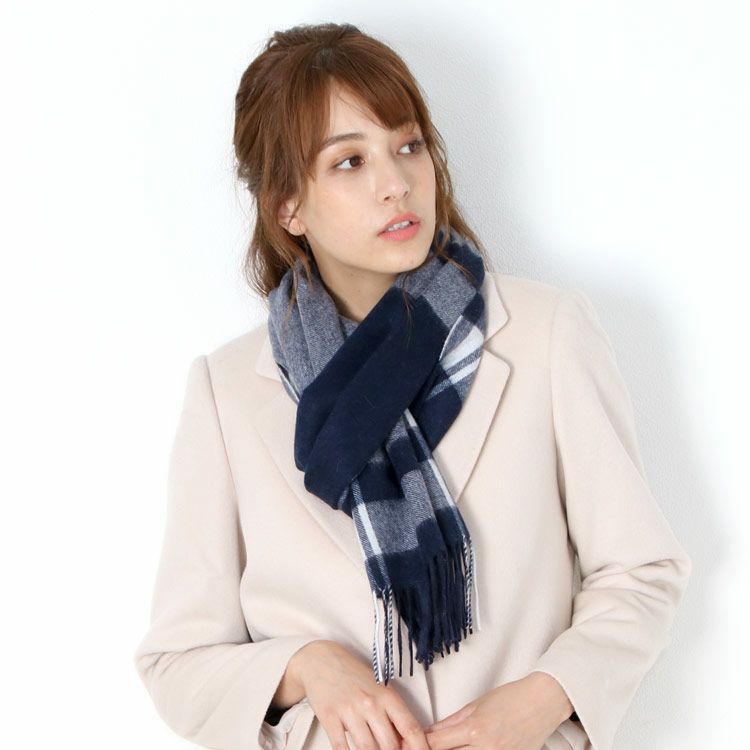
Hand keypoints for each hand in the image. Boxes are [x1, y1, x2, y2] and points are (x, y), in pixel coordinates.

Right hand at [294, 639, 430, 749]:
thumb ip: (391, 715)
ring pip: (367, 749)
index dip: (420, 748)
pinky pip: (341, 747)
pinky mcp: (330, 716)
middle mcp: (371, 703)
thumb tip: (406, 742)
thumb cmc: (355, 677)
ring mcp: (350, 710)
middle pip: (389, 745)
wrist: (322, 660)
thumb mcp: (379, 689)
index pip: (411, 728)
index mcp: (387, 696)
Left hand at [412, 673, 570, 749]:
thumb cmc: (513, 698)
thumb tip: (432, 732)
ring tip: (449, 748)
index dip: (421, 744)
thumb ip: (453, 722)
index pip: (437, 743)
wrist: (542, 702)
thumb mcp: (477, 704)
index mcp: (475, 728)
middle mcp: (486, 748)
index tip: (412, 742)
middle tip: (422, 748)